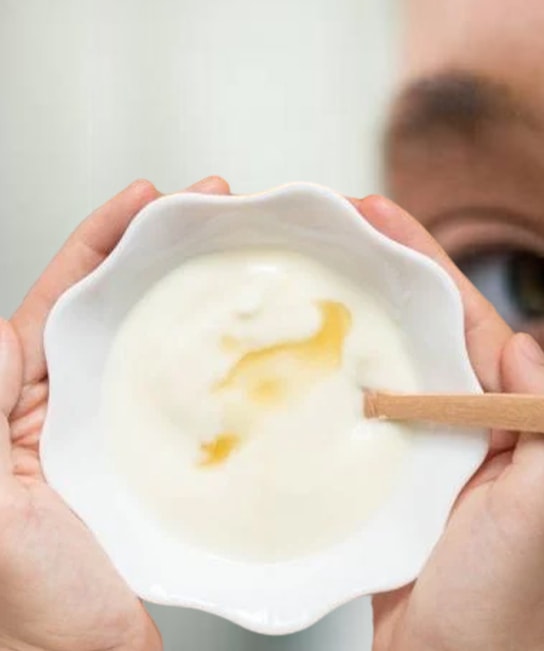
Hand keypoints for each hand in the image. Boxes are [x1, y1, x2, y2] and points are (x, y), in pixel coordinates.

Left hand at [1, 176, 229, 650]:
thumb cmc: (22, 606)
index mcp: (16, 405)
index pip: (61, 299)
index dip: (103, 240)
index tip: (150, 199)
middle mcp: (63, 414)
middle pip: (120, 309)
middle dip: (166, 255)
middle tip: (220, 213)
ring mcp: (115, 444)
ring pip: (162, 352)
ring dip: (200, 305)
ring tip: (247, 265)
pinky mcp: (160, 476)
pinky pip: (196, 409)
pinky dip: (226, 375)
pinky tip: (258, 361)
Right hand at [359, 196, 543, 650]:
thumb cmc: (504, 607)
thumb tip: (526, 344)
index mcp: (524, 429)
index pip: (477, 328)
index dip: (431, 267)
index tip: (384, 219)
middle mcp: (485, 437)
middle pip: (434, 337)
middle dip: (392, 279)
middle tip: (338, 226)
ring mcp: (438, 464)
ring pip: (400, 373)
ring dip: (366, 323)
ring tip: (320, 274)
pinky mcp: (397, 495)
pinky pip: (373, 427)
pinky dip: (347, 389)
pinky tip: (313, 364)